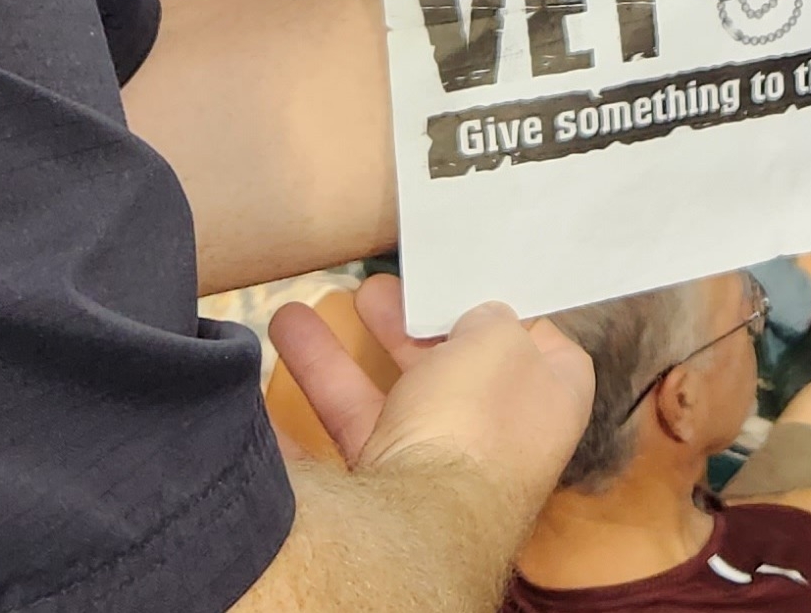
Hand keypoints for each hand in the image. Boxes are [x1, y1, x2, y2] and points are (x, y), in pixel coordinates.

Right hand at [270, 274, 591, 529]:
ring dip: (333, 360)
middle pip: (451, 370)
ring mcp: (436, 473)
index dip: (505, 309)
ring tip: (292, 317)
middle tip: (373, 290)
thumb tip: (480, 317)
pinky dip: (298, 426)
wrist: (408, 529)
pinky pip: (334, 450)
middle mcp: (498, 441)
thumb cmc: (472, 423)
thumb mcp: (496, 339)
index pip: (542, 344)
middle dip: (405, 326)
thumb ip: (489, 317)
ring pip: (382, 404)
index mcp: (550, 401)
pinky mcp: (380, 501)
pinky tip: (260, 401)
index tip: (467, 281)